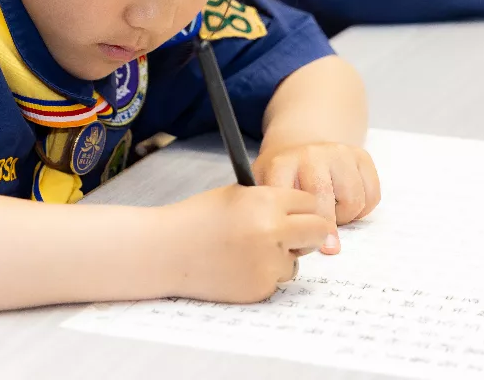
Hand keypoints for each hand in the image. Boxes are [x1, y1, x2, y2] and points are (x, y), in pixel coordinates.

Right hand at [160, 185, 329, 302]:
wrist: (166, 251)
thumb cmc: (197, 219)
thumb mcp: (236, 195)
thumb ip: (270, 201)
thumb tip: (303, 212)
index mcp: (266, 201)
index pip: (310, 203)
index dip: (302, 208)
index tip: (298, 214)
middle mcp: (272, 231)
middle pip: (317, 231)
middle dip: (310, 233)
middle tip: (297, 236)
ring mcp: (268, 262)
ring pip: (297, 260)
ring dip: (282, 257)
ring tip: (247, 251)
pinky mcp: (261, 287)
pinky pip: (276, 280)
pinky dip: (263, 274)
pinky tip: (237, 266)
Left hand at [254, 142, 380, 252]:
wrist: (303, 143)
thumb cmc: (284, 174)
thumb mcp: (267, 187)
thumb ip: (275, 213)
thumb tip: (291, 249)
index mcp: (281, 164)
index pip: (292, 203)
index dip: (300, 228)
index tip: (304, 243)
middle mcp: (311, 154)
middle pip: (324, 204)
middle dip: (324, 228)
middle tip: (320, 232)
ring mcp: (338, 153)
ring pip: (353, 202)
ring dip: (345, 216)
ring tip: (332, 212)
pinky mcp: (361, 156)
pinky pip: (372, 195)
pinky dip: (363, 208)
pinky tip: (346, 203)